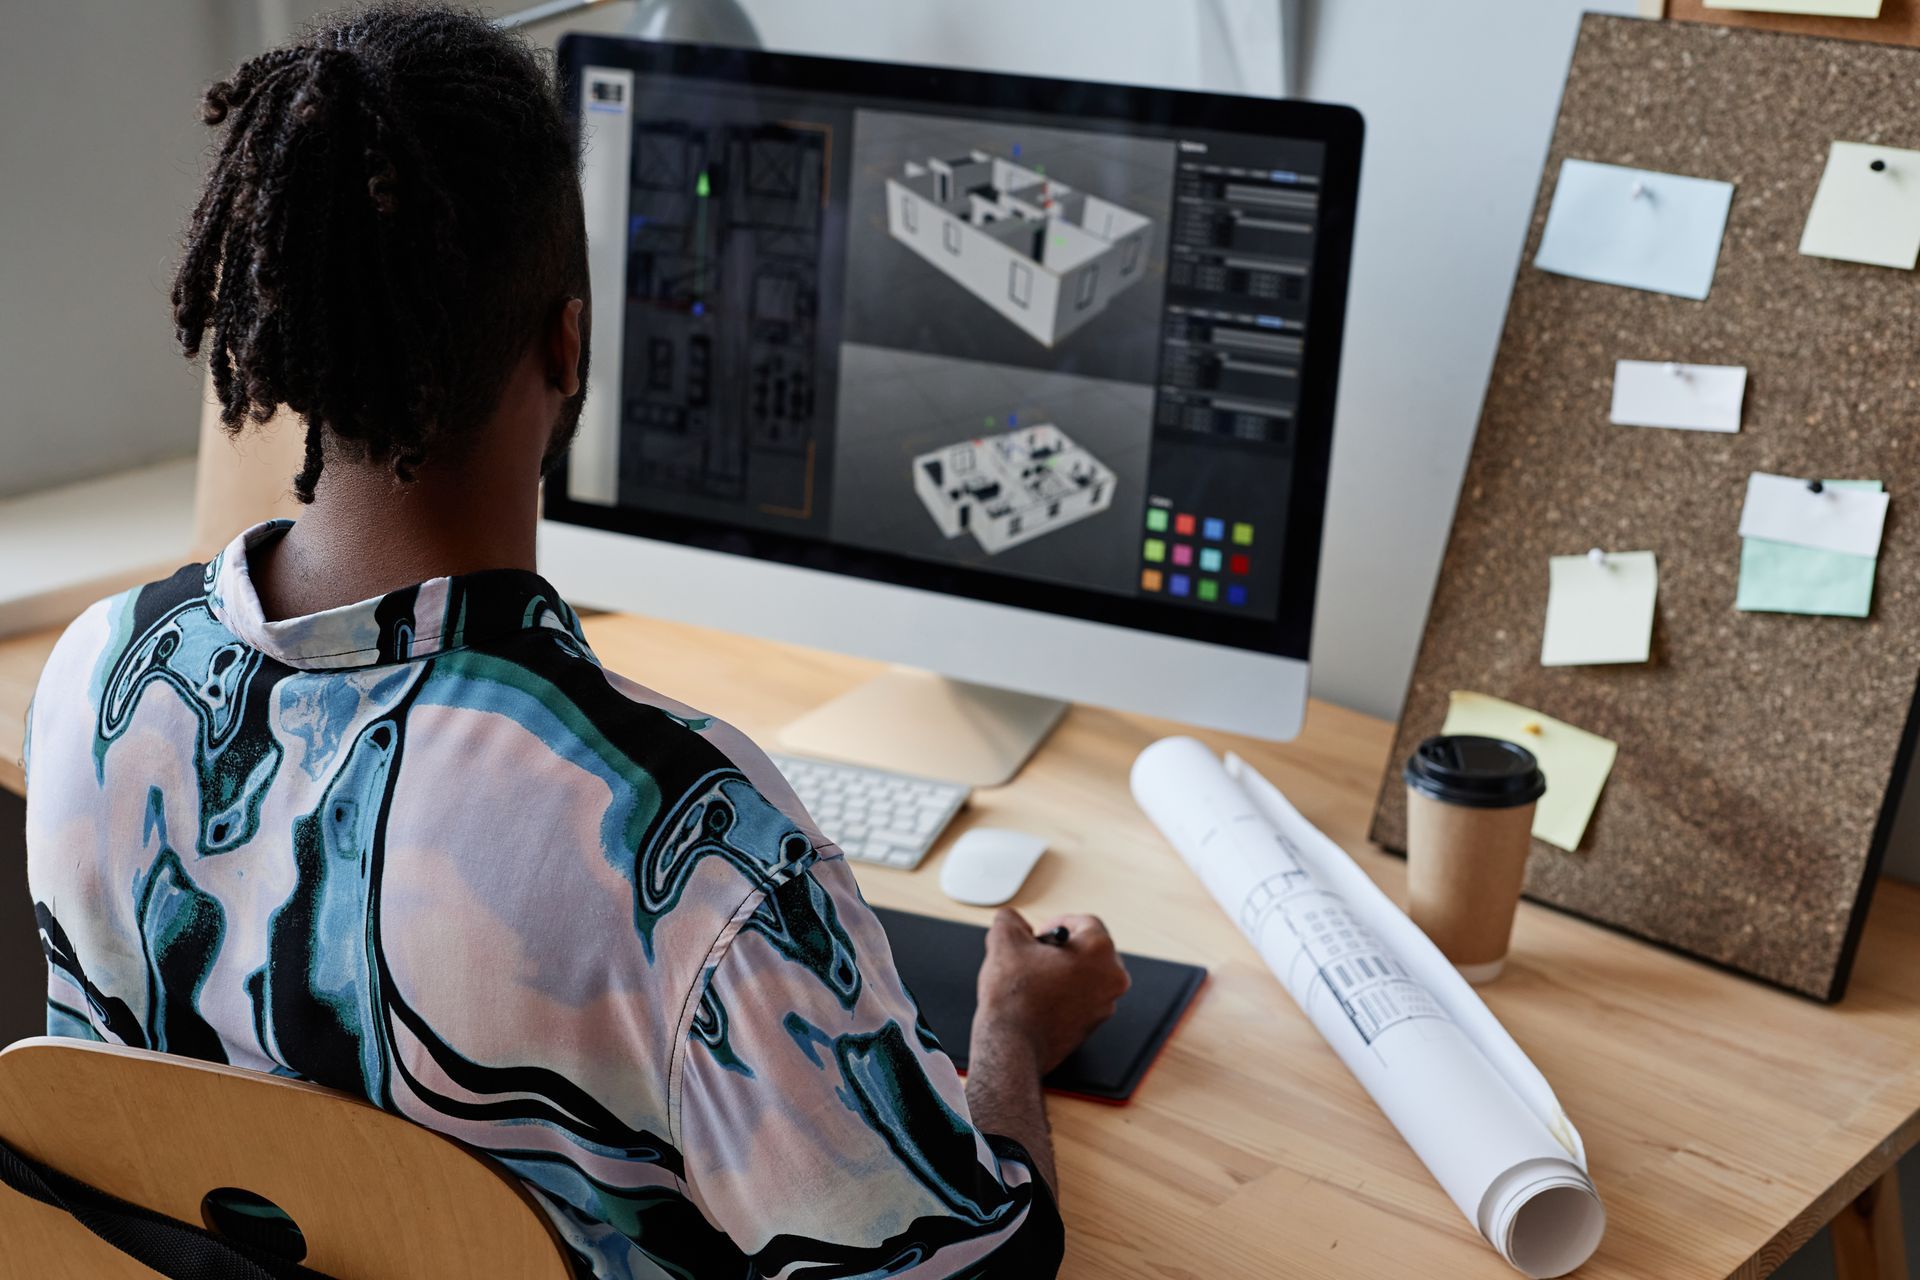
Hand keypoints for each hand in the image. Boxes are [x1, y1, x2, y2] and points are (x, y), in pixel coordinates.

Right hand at [975, 907, 1130, 1074]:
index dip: (1058, 923)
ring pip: (1086, 976)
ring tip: (1034, 978)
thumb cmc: (1015, 998)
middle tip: (1036, 955)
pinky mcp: (1093, 1026)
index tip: (1042, 933)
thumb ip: (1010, 920)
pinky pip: (1082, 999)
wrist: (1012, 1046)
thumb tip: (1012, 920)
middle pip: (1090, 950)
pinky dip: (1064, 995)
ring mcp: (1105, 1005)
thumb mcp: (1005, 941)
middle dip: (1063, 949)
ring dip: (1063, 972)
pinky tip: (1038, 999)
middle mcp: (1112, 979)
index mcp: (1100, 951)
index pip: (1086, 922)